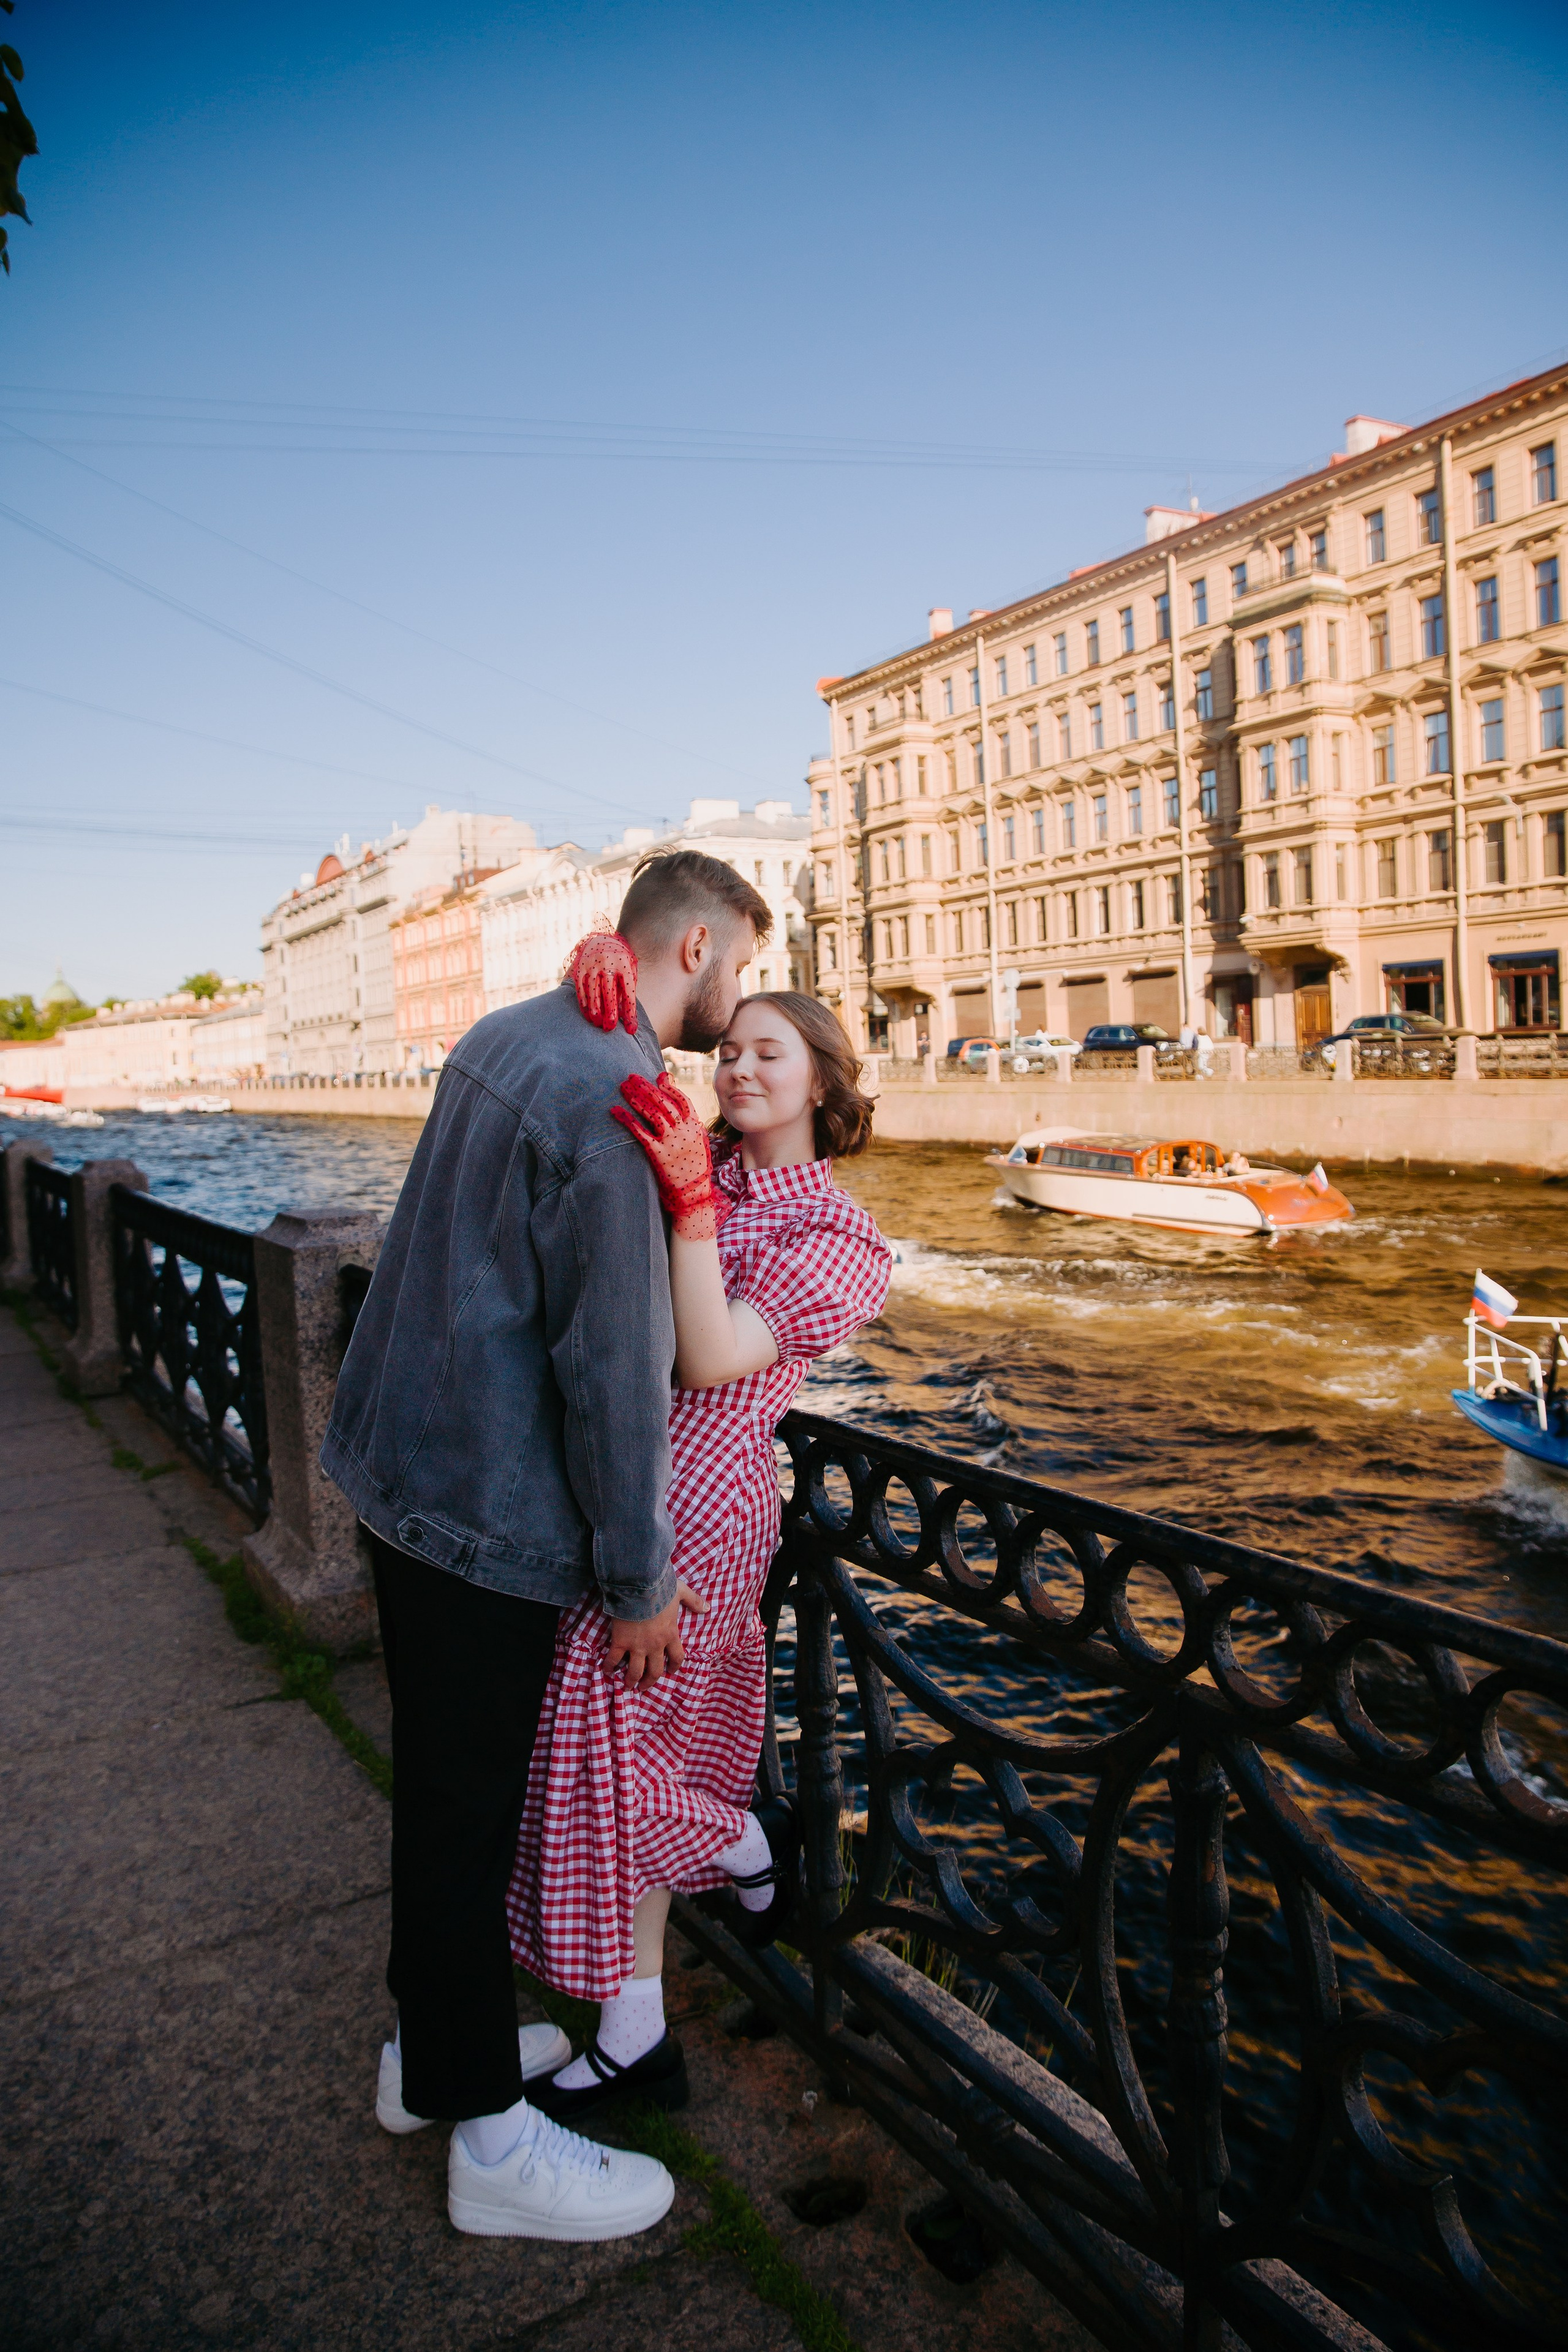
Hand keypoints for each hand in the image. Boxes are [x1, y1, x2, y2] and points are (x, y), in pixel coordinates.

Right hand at [567, 924, 637, 1033]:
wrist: (604, 937)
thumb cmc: (621, 960)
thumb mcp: (630, 969)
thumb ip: (627, 988)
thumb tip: (624, 1013)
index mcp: (625, 965)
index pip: (629, 992)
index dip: (630, 1011)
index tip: (631, 1028)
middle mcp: (608, 963)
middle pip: (608, 991)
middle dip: (609, 1011)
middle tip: (609, 1027)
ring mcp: (592, 964)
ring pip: (592, 990)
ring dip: (594, 1009)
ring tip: (597, 1023)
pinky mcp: (580, 966)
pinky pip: (580, 987)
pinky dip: (584, 1002)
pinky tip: (587, 1014)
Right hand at [605, 1580, 707, 1687]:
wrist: (640, 1586)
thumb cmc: (661, 1588)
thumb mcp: (681, 1592)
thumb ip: (694, 1601)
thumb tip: (708, 1608)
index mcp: (670, 1634)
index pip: (677, 1657)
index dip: (674, 1666)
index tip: (671, 1671)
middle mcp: (655, 1645)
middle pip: (655, 1671)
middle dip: (650, 1681)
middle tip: (644, 1687)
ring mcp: (637, 1646)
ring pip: (635, 1671)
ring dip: (631, 1680)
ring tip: (628, 1686)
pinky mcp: (621, 1642)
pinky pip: (614, 1658)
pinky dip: (609, 1666)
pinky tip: (606, 1671)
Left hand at [610, 1072, 725, 1240]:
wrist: (694, 1193)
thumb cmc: (695, 1167)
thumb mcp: (699, 1143)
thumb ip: (689, 1125)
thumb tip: (679, 1109)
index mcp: (694, 1127)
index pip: (681, 1100)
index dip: (670, 1086)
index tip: (659, 1076)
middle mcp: (683, 1131)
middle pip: (663, 1102)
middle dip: (646, 1087)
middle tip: (632, 1077)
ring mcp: (671, 1142)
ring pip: (652, 1113)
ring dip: (636, 1098)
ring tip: (624, 1088)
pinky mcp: (658, 1154)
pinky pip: (640, 1133)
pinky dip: (627, 1120)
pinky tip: (615, 1111)